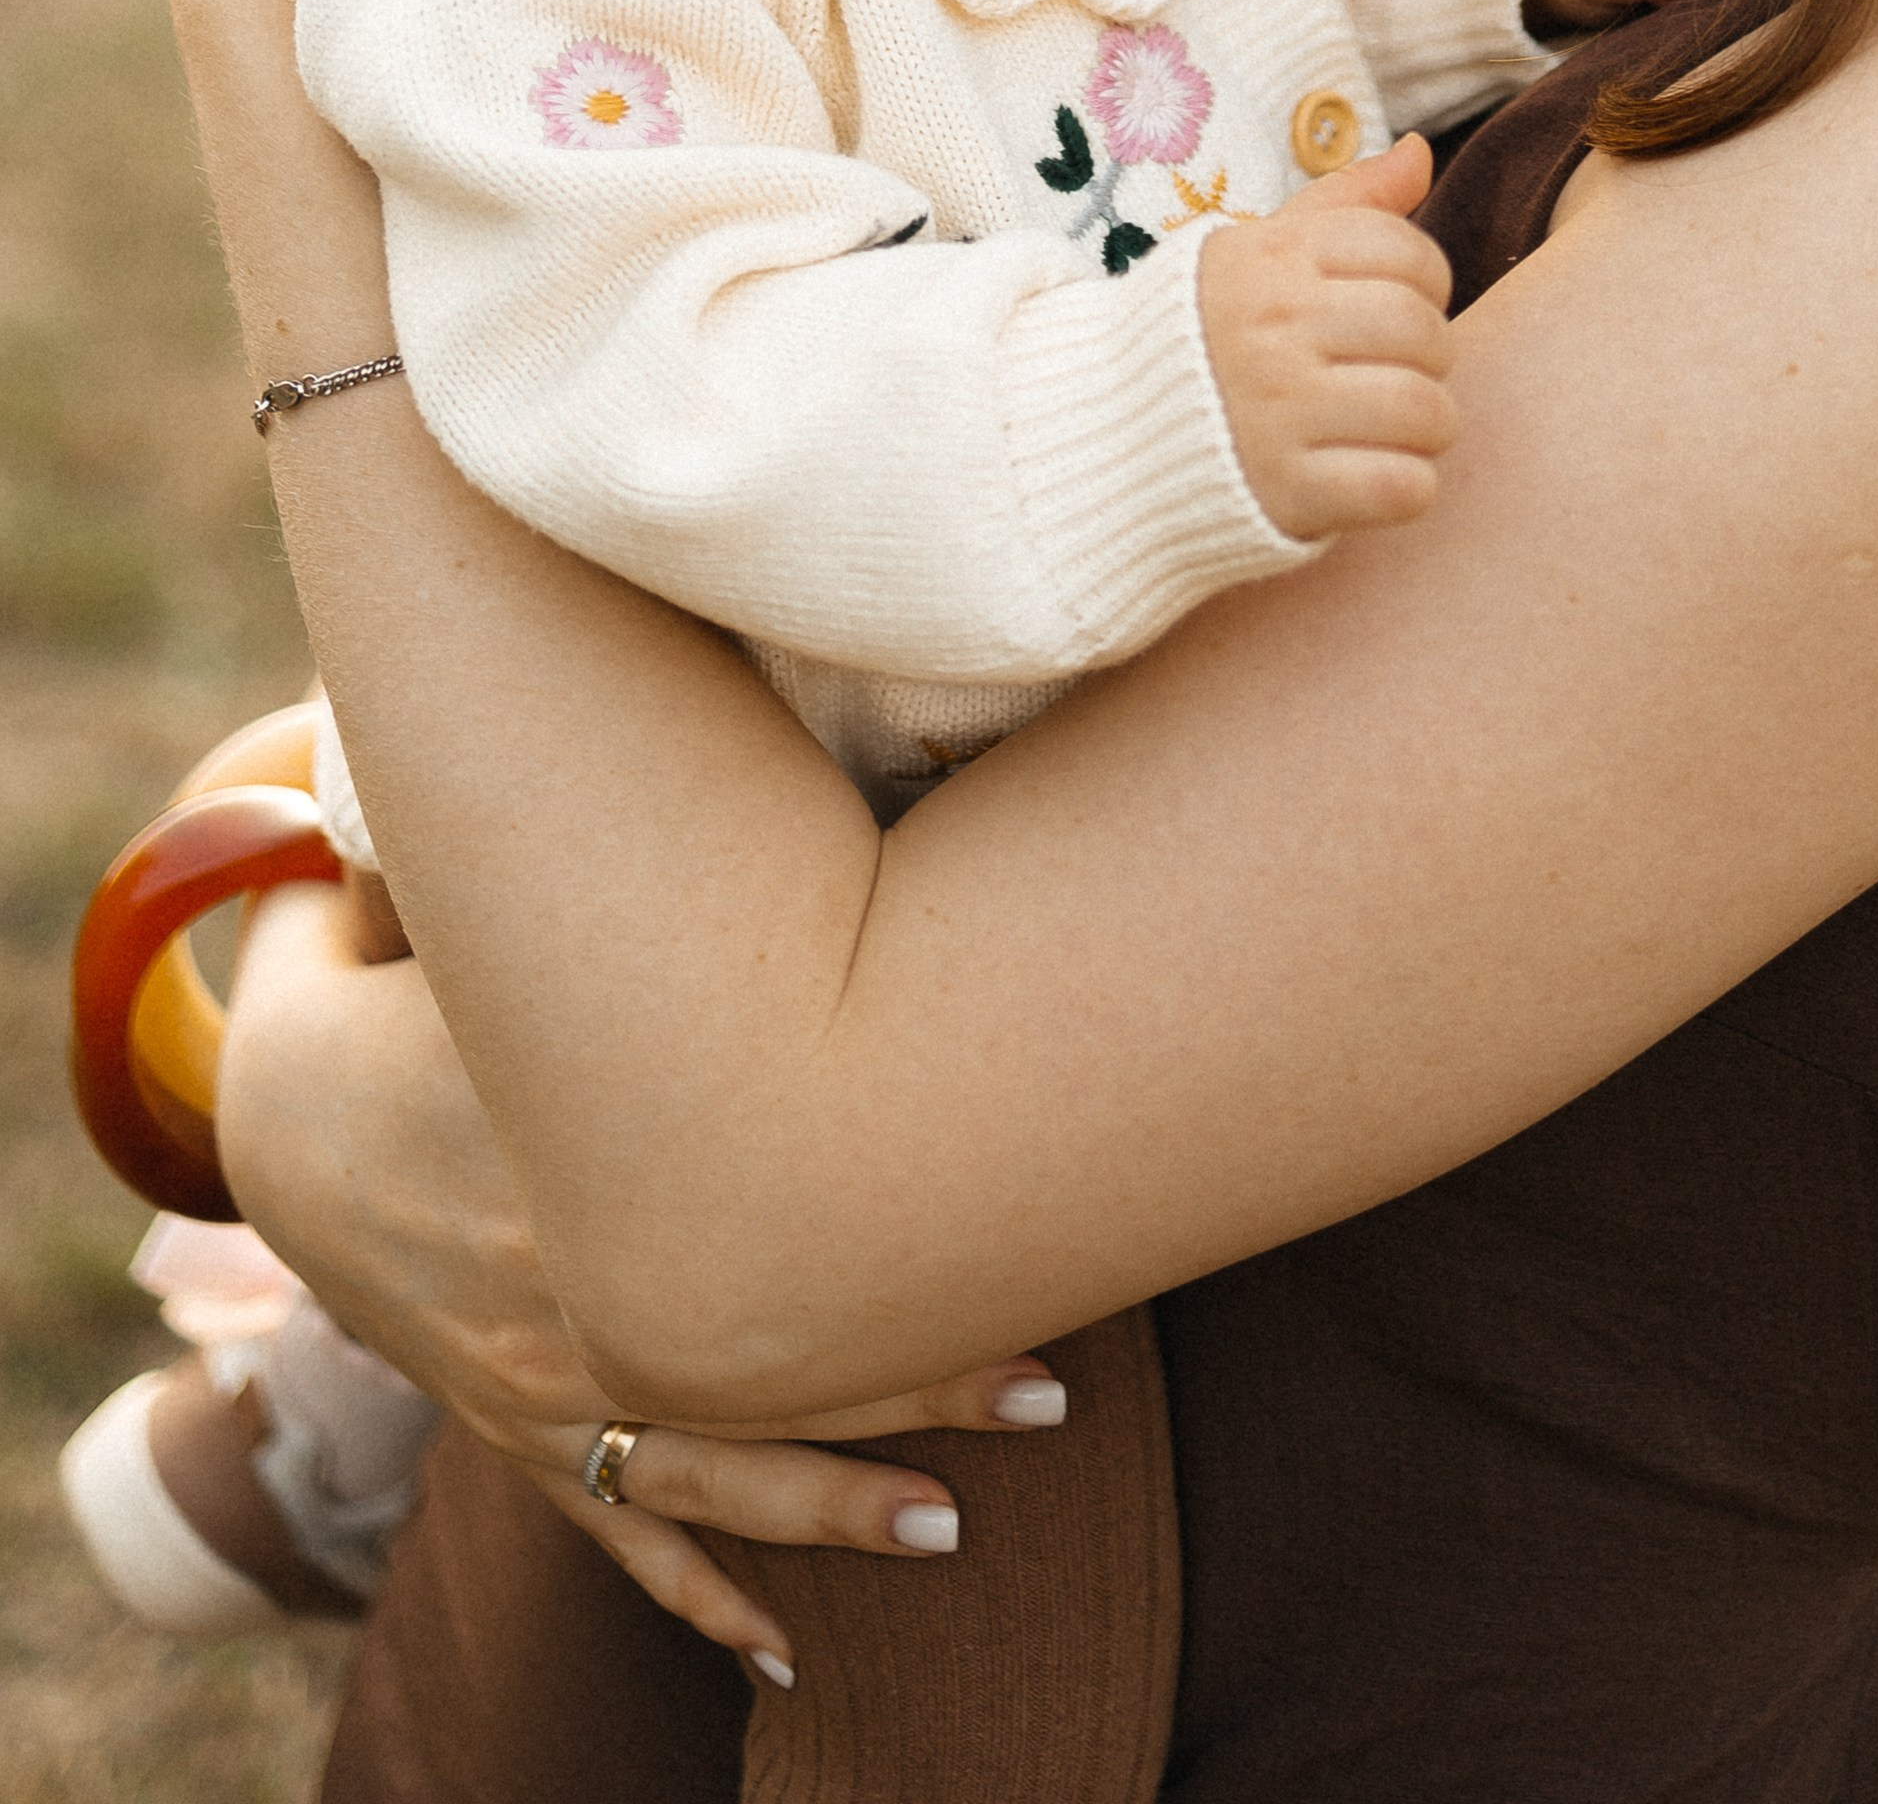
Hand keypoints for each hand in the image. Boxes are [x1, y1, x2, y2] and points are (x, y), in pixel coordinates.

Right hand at [221, 883, 1080, 1676]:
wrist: (277, 1126)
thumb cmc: (397, 990)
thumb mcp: (482, 909)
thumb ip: (578, 869)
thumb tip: (631, 770)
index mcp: (582, 1165)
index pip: (764, 1199)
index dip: (894, 1226)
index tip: (1017, 1226)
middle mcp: (575, 1297)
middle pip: (771, 1359)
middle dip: (914, 1378)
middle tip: (1052, 1387)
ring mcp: (550, 1387)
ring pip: (714, 1472)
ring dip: (839, 1499)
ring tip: (955, 1525)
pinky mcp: (525, 1434)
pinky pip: (622, 1532)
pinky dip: (700, 1596)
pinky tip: (779, 1655)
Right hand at [1198, 133, 1453, 537]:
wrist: (1104, 431)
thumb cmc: (1208, 333)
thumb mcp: (1261, 250)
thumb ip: (1346, 202)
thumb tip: (1420, 153)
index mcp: (1270, 259)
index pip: (1408, 253)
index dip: (1425, 282)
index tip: (1395, 306)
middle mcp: (1271, 328)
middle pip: (1424, 331)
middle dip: (1431, 356)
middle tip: (1394, 371)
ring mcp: (1275, 413)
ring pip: (1425, 410)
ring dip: (1427, 427)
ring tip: (1390, 427)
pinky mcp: (1284, 492)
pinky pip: (1401, 488)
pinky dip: (1405, 488)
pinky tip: (1371, 474)